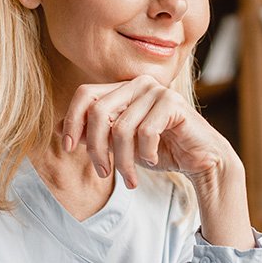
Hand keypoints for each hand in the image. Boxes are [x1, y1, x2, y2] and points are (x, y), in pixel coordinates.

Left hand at [61, 75, 234, 188]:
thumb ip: (95, 133)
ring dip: (123, 161)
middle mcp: (138, 84)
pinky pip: (145, 132)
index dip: (73, 121)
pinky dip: (145, 154)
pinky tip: (153, 161)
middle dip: (96, 148)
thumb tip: (61, 128)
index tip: (70, 149)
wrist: (200, 161)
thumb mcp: (120, 145)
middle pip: (98, 111)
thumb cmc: (161, 151)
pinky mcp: (173, 103)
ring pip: (121, 128)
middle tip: (103, 172)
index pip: (85, 94)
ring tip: (130, 178)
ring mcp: (157, 90)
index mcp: (123, 88)